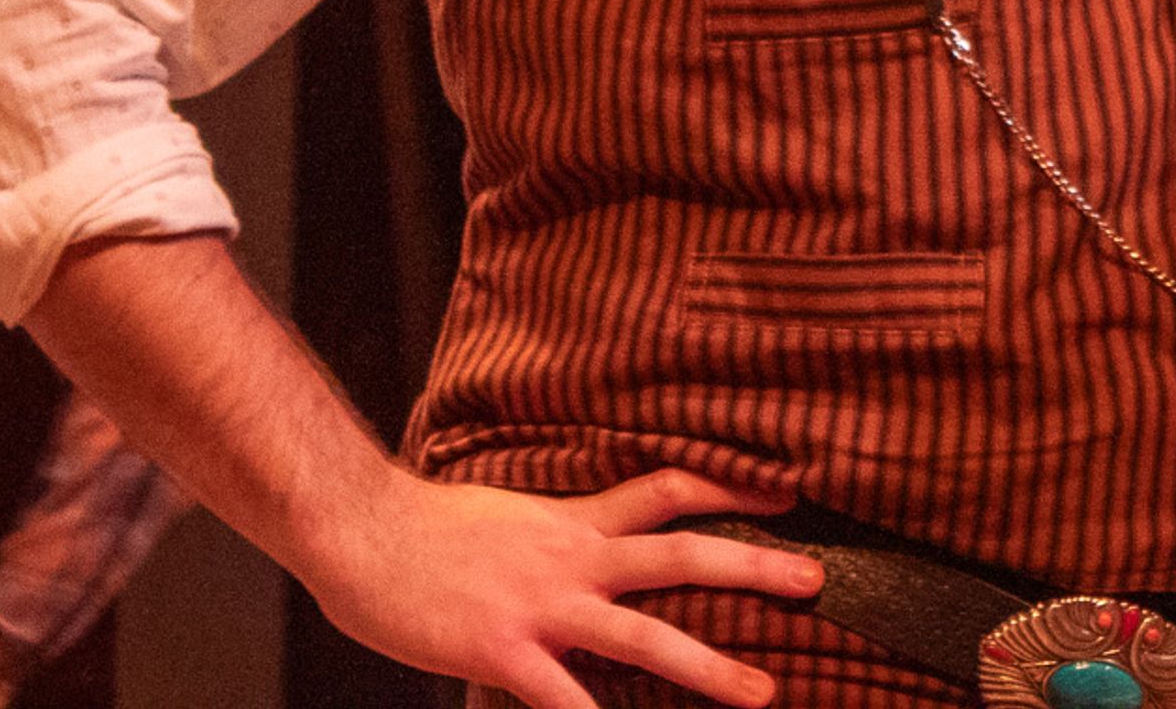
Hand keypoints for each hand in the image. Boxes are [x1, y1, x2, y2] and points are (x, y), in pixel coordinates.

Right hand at [297, 467, 823, 708]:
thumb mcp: (508, 518)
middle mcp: (571, 559)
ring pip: (646, 635)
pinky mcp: (504, 653)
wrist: (357, 532)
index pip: (668, 490)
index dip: (731, 488)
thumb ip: (555, 536)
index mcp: (573, 523)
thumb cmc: (423, 531)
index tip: (787, 491)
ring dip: (710, 667)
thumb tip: (590, 549)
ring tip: (765, 693)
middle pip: (681, 555)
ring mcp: (542, 608)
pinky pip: (565, 701)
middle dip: (753, 568)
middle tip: (817, 580)